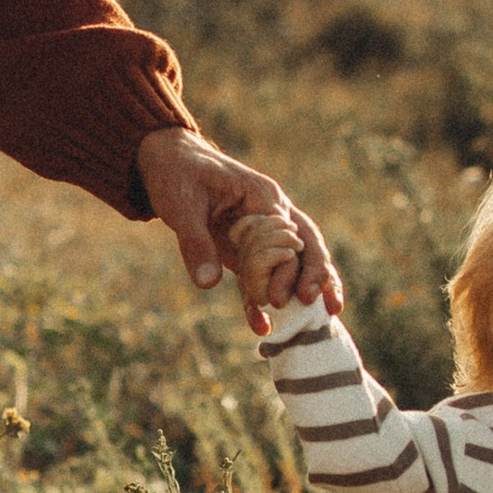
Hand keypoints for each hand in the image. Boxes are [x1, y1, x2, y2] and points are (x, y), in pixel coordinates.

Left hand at [134, 130, 341, 325]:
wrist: (166, 164)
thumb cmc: (178, 176)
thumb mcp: (181, 206)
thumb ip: (195, 243)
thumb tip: (208, 284)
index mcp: (261, 196)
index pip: (288, 235)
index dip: (290, 267)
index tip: (278, 298)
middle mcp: (271, 213)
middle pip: (307, 243)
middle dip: (316, 274)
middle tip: (316, 305)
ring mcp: (262, 232)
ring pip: (295, 260)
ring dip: (306, 287)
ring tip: (326, 317)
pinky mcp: (246, 249)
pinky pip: (263, 275)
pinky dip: (263, 300)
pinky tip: (262, 328)